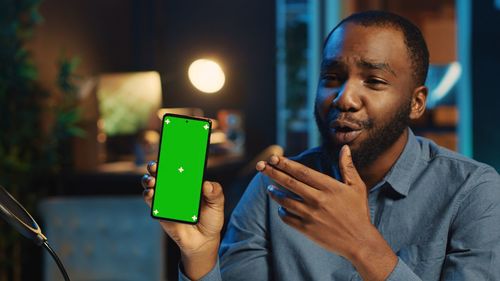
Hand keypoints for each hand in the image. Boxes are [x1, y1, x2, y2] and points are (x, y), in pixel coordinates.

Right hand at [142, 161, 223, 279]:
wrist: (204, 240)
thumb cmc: (211, 218)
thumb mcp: (217, 204)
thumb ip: (215, 193)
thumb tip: (206, 184)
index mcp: (188, 182)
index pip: (178, 165)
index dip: (172, 155)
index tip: (169, 148)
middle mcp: (175, 187)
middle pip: (161, 172)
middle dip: (156, 166)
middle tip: (156, 165)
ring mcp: (166, 198)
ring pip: (152, 184)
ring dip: (149, 179)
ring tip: (152, 180)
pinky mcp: (160, 210)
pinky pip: (151, 201)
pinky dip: (149, 195)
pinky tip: (151, 193)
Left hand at [256, 145, 396, 280]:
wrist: (359, 241)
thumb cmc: (358, 212)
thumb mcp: (356, 187)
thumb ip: (347, 167)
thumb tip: (344, 147)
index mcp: (329, 187)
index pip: (302, 171)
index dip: (286, 163)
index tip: (274, 157)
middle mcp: (317, 199)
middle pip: (289, 183)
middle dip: (272, 172)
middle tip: (260, 166)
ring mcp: (310, 215)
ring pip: (285, 200)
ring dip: (274, 192)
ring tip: (269, 187)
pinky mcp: (306, 229)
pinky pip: (287, 218)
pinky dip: (281, 211)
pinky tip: (281, 206)